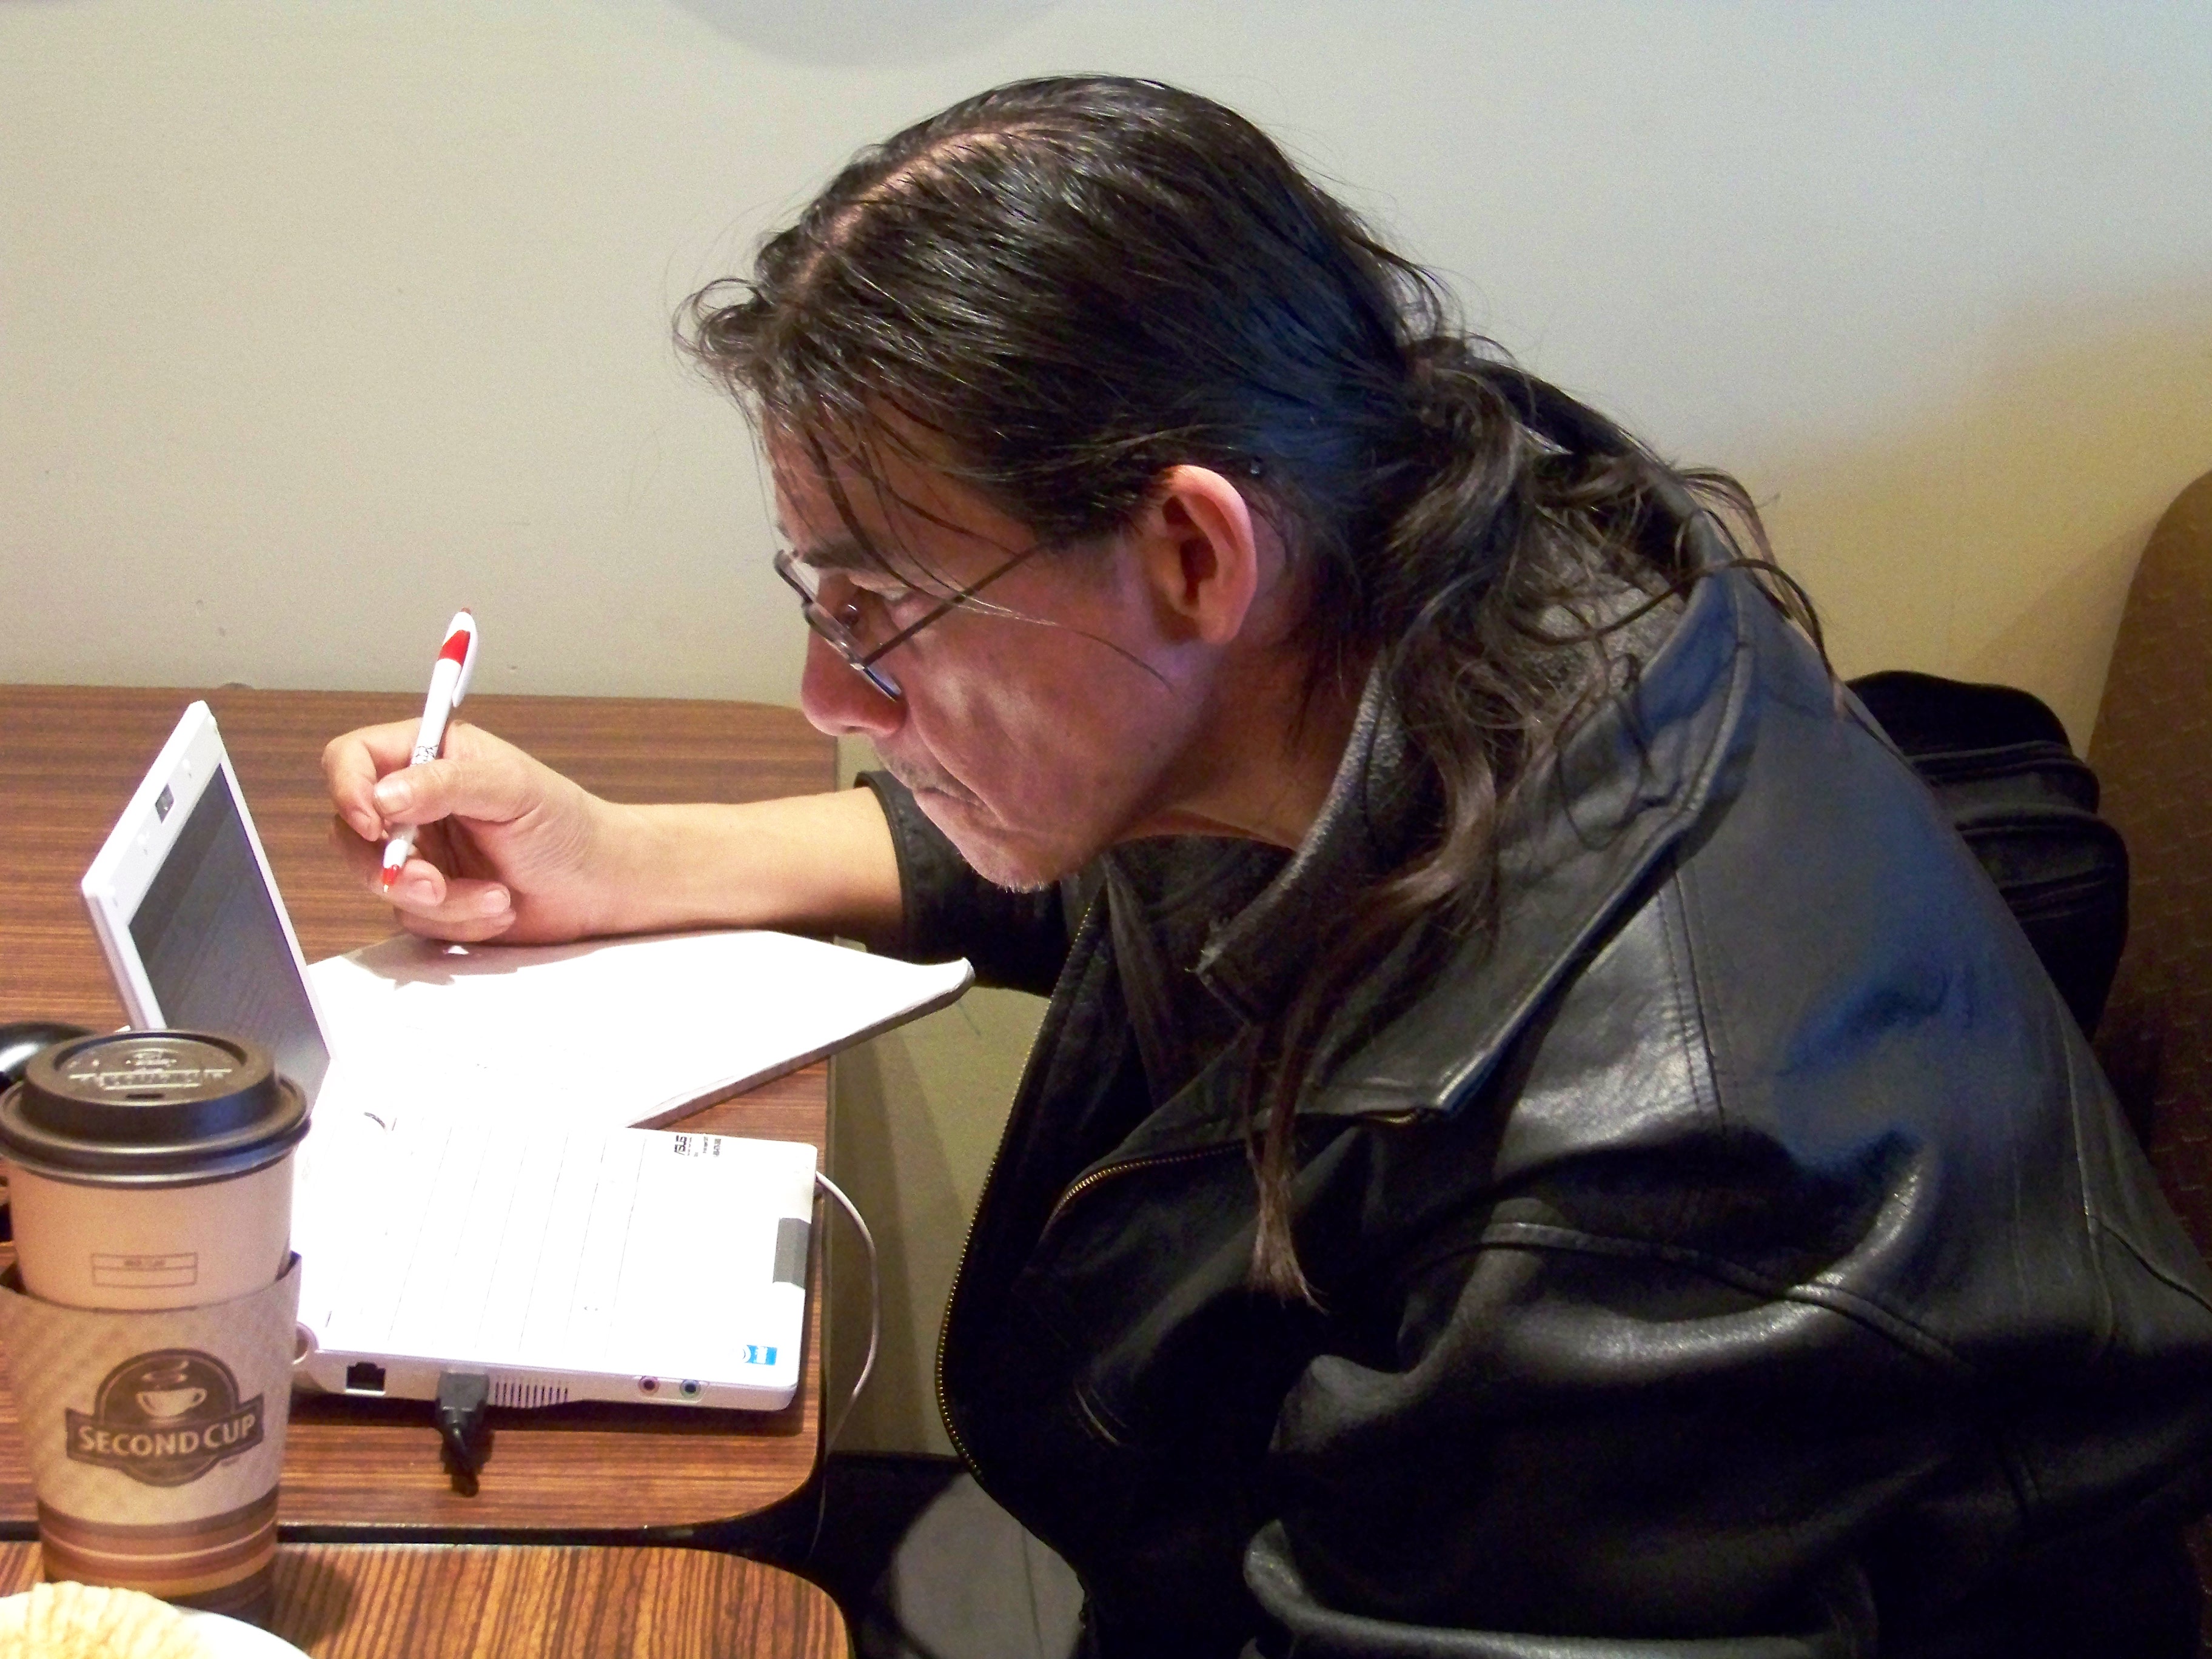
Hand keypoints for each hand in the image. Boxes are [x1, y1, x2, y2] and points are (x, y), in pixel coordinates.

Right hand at [323, 720, 622, 943]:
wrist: (598, 886)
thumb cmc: (565, 824)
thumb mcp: (511, 790)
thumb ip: (445, 784)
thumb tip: (382, 796)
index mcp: (428, 755)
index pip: (352, 760)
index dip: (348, 790)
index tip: (375, 826)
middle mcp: (414, 802)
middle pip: (351, 832)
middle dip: (393, 868)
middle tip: (435, 885)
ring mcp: (419, 852)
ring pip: (382, 883)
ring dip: (442, 901)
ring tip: (498, 898)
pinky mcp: (431, 898)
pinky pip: (415, 919)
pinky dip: (459, 921)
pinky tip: (501, 908)